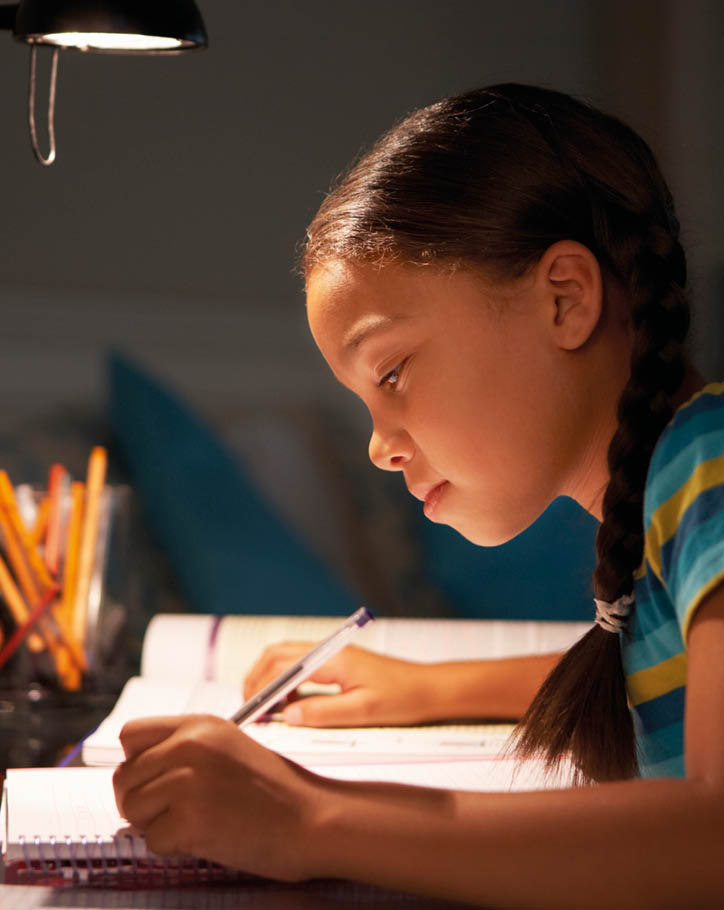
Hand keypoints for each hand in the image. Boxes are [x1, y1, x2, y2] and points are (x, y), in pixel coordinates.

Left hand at [113, 714, 323, 880]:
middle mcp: (189, 746)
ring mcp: (189, 783)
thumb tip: (135, 770)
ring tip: (196, 821)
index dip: (136, 761)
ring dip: (156, 825)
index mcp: (199, 724)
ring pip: (132, 810)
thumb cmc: (276, 790)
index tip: (151, 779)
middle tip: (175, 811)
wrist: (313, 818)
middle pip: (124, 777)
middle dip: (142, 800)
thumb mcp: (229, 746)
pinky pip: (152, 841)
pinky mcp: (191, 821)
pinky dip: (174, 847)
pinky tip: (207, 837)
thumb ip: (185, 748)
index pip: (130, 735)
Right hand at [243, 643, 432, 726]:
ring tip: (262, 709)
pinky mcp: (337, 661)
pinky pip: (300, 664)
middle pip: (277, 654)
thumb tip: (287, 716)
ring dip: (268, 678)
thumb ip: (323, 713)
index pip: (283, 666)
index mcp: (333, 659)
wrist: (429, 688)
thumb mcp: (363, 713)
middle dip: (256, 679)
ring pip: (286, 656)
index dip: (260, 688)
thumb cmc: (402, 699)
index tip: (249, 711)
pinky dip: (284, 680)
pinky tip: (287, 704)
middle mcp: (329, 650)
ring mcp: (332, 653)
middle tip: (248, 710)